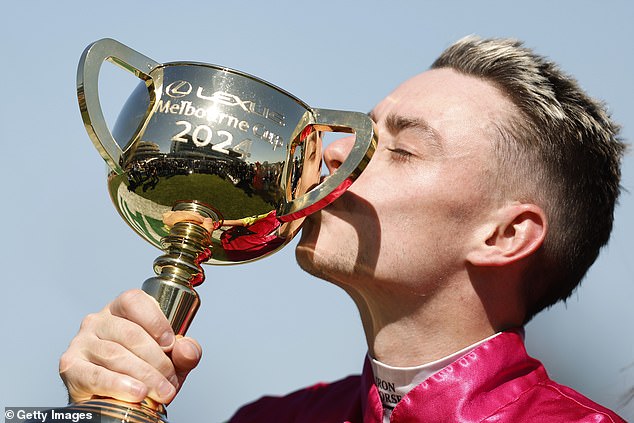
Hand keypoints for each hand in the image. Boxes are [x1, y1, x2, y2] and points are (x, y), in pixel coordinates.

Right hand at [59, 289, 201, 403]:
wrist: (116, 400)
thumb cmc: (143, 372)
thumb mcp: (172, 360)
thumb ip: (185, 352)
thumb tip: (187, 349)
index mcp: (122, 309)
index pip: (135, 301)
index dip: (155, 321)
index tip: (171, 345)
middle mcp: (98, 320)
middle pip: (130, 333)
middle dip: (156, 360)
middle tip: (170, 381)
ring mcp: (82, 342)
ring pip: (116, 354)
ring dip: (144, 376)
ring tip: (160, 392)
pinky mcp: (71, 366)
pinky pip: (96, 375)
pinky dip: (120, 385)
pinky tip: (137, 392)